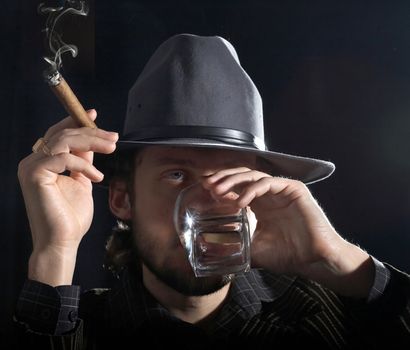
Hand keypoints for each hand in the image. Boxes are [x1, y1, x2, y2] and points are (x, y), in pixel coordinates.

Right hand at [17, 110, 117, 284]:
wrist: (63, 241)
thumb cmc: (72, 216)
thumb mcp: (82, 181)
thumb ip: (83, 160)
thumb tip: (92, 142)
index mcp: (42, 162)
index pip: (58, 135)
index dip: (76, 122)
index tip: (94, 115)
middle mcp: (33, 161)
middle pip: (63, 134)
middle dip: (91, 132)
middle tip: (113, 137)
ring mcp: (30, 167)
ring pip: (64, 141)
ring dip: (92, 142)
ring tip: (111, 148)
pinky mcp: (34, 174)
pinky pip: (64, 157)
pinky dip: (84, 164)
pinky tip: (97, 177)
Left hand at [204, 168, 373, 297]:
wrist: (314, 260)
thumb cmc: (287, 255)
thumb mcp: (254, 250)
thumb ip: (236, 246)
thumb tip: (211, 251)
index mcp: (260, 204)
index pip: (236, 187)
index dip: (220, 186)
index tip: (203, 190)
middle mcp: (269, 194)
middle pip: (241, 177)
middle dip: (222, 179)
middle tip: (207, 186)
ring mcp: (281, 190)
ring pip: (253, 176)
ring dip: (233, 181)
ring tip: (218, 190)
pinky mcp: (293, 189)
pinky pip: (269, 183)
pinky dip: (252, 189)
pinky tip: (240, 201)